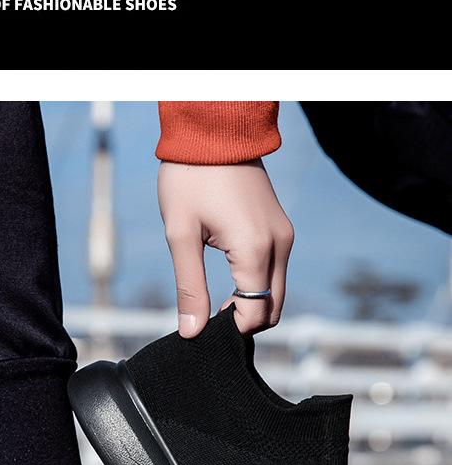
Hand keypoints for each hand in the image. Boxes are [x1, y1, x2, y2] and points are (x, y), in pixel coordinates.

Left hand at [158, 159, 293, 336]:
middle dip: (243, 321)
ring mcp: (284, 236)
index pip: (255, 314)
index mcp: (255, 249)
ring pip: (276, 292)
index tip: (202, 328)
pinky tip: (227, 283)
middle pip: (272, 309)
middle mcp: (279, 245)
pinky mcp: (281, 229)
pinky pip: (275, 272)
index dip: (229, 330)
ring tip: (212, 300)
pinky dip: (256, 287)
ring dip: (250, 305)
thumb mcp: (180, 234)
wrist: (214, 133)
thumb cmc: (190, 179)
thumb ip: (189, 286)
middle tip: (207, 317)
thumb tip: (192, 331)